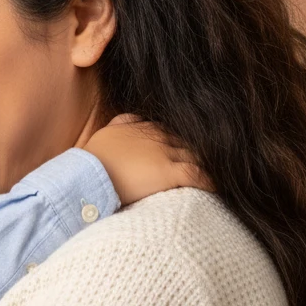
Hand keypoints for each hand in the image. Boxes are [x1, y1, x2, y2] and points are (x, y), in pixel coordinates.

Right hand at [81, 114, 212, 204]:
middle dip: (197, 150)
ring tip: (220, 173)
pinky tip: (219, 186)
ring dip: (207, 164)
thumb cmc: (89, 162)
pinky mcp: (168, 172)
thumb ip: (120, 123)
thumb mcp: (104, 133)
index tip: (185, 150)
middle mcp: (155, 136)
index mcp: (140, 127)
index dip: (178, 141)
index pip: (168, 130)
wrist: (85, 176)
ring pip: (195, 155)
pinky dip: (210, 180)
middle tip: (211, 162)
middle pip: (185, 141)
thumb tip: (131, 119)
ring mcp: (163, 153)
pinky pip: (197, 174)